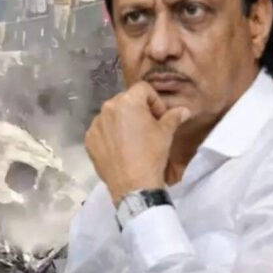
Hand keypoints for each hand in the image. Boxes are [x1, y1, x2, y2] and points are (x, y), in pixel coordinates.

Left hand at [84, 81, 189, 204]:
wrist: (133, 184)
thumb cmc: (151, 154)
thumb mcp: (166, 133)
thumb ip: (173, 116)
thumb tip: (183, 110)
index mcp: (128, 101)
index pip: (143, 89)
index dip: (154, 101)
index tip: (159, 117)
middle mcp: (107, 108)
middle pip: (125, 101)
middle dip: (138, 111)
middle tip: (147, 128)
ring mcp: (95, 124)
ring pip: (112, 116)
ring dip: (122, 122)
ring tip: (132, 141)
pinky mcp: (88, 139)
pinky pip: (101, 130)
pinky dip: (110, 135)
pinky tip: (120, 149)